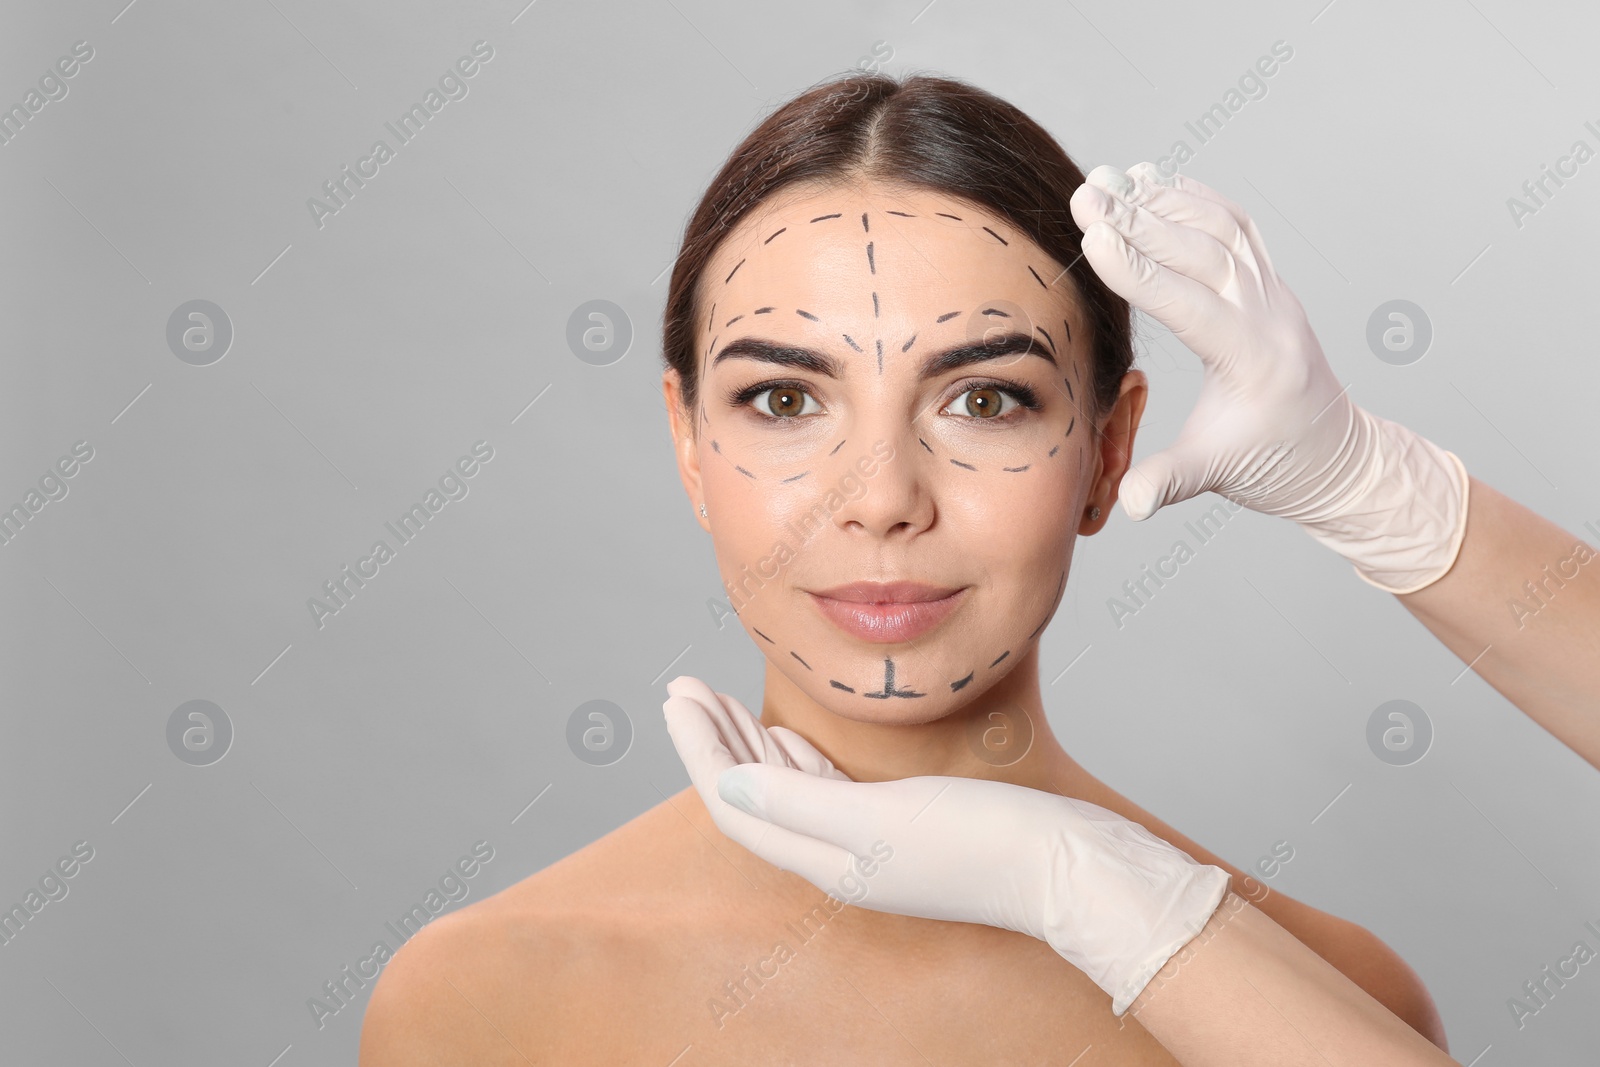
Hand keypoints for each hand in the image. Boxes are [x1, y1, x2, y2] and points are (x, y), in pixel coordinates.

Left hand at [662, 676, 1230, 1015]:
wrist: (1074, 868)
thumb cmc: (987, 843)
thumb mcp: (882, 820)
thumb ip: (798, 804)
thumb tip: (723, 789)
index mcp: (826, 860)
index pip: (736, 801)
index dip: (699, 748)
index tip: (674, 696)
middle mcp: (840, 858)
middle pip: (753, 796)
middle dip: (713, 740)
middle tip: (681, 689)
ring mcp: (872, 844)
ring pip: (787, 791)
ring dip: (749, 744)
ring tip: (716, 703)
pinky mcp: (905, 826)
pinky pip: (825, 792)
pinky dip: (796, 760)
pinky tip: (787, 736)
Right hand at [1067, 163, 1468, 593]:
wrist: (1335, 457)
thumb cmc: (1275, 466)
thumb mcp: (1216, 476)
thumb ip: (1167, 483)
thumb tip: (1128, 505)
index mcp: (1255, 360)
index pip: (1189, 303)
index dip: (1138, 269)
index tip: (1093, 235)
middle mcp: (1271, 315)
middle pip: (1202, 251)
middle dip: (1140, 218)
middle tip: (1085, 192)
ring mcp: (1274, 294)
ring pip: (1221, 229)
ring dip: (1163, 201)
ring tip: (1110, 179)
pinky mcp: (1270, 285)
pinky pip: (1237, 228)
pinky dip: (1196, 200)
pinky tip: (1157, 182)